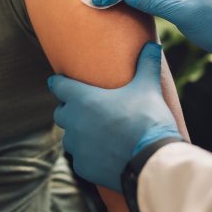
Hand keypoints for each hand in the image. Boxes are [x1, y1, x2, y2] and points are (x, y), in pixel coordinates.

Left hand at [49, 42, 181, 190]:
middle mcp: (73, 121)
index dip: (59, 82)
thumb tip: (153, 45)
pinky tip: (103, 154)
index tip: (58, 81)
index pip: (58, 85)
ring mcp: (77, 146)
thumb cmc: (147, 119)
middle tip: (85, 108)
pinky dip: (89, 156)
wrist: (152, 160)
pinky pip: (80, 158)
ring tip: (95, 133)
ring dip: (78, 134)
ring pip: (69, 137)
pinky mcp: (83, 167)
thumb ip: (147, 64)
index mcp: (82, 99)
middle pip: (61, 112)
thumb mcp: (148, 87)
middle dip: (70, 109)